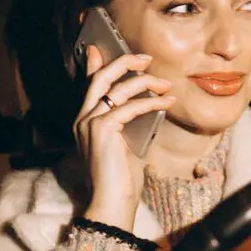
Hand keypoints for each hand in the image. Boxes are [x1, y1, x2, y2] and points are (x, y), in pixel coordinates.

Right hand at [73, 46, 174, 231]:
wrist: (113, 203)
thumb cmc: (121, 179)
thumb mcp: (126, 143)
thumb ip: (128, 121)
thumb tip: (145, 103)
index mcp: (84, 122)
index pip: (88, 85)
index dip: (94, 63)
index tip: (99, 46)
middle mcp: (83, 119)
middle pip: (101, 78)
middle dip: (124, 62)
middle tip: (146, 58)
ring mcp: (90, 123)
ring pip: (118, 89)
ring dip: (146, 83)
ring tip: (166, 85)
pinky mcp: (103, 130)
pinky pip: (131, 107)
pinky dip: (152, 102)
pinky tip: (168, 102)